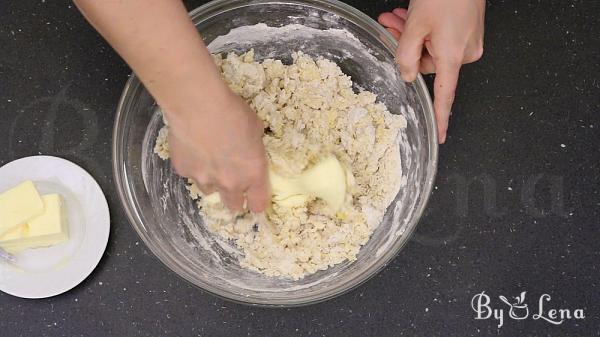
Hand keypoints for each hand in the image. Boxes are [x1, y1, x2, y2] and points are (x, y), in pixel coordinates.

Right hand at [166, 89, 269, 212]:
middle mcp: (230, 183)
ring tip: (209, 160)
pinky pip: (190, 173)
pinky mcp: (184, 171)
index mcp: (253, 174)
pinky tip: (192, 146)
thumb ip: (254, 148)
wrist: (198, 106)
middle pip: (234, 206)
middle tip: (232, 182)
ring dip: (212, 181)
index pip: (258, 204)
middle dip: (235, 198)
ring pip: (209, 191)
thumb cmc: (234, 112)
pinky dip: (192, 165)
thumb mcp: (256, 130)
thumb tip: (249, 149)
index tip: (255, 198)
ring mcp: (205, 179)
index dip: (257, 203)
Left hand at [378, 0, 484, 142]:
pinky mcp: (468, 30)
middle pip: (428, 62)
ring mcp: (469, 41)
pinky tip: (410, 15)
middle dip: (406, 46)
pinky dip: (425, 29)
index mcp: (452, 56)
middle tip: (389, 25)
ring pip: (431, 47)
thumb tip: (406, 75)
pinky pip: (441, 37)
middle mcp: (465, 53)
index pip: (444, 96)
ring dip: (412, 34)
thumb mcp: (415, 25)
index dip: (441, 118)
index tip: (440, 136)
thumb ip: (405, 55)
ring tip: (395, 16)